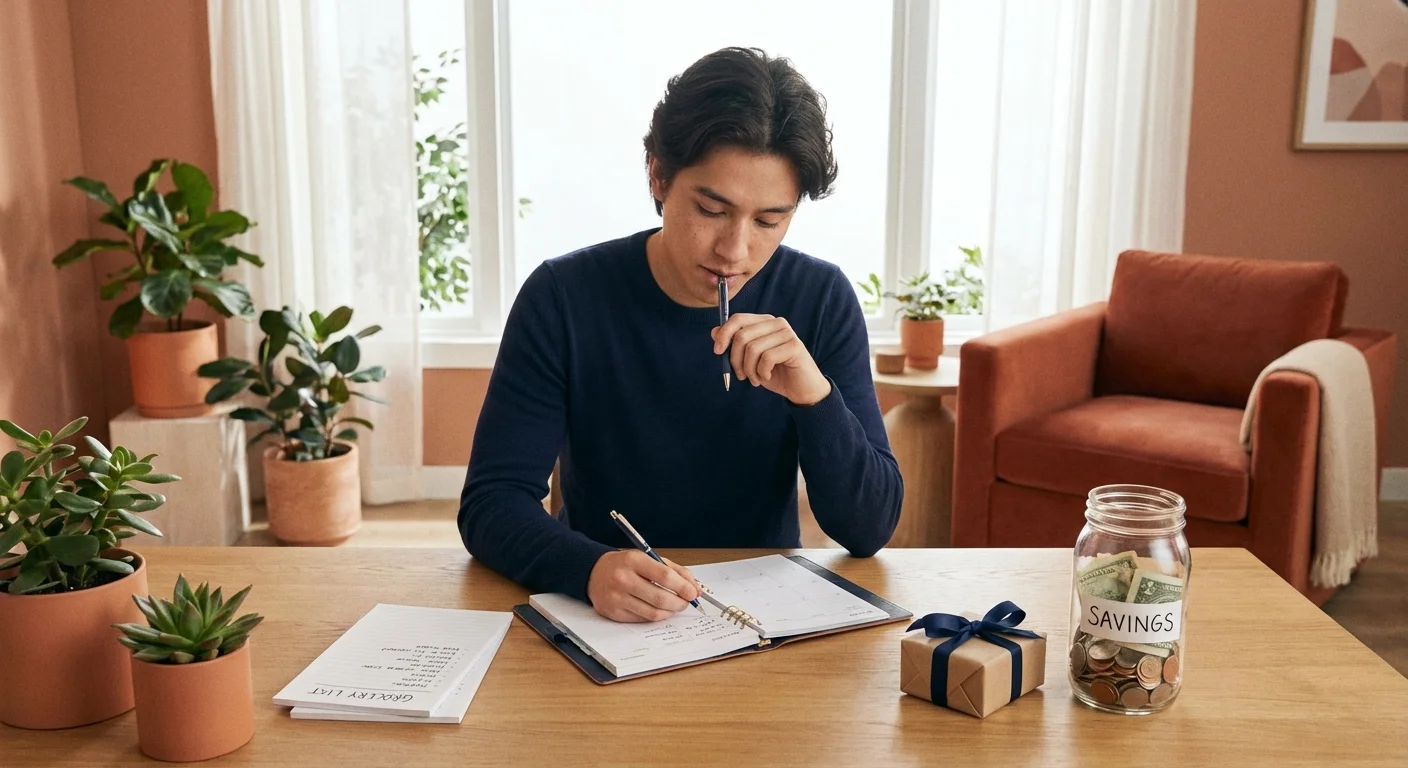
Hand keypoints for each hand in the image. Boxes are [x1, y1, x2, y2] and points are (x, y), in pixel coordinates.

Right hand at [586, 550, 701, 622]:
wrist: (593, 572)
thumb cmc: (625, 565)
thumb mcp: (648, 558)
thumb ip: (674, 571)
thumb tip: (695, 588)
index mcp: (633, 560)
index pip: (664, 576)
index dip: (683, 587)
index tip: (693, 592)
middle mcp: (623, 579)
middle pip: (660, 598)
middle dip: (680, 603)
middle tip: (686, 602)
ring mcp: (617, 598)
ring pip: (653, 613)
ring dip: (670, 612)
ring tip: (674, 606)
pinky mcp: (613, 613)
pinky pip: (642, 619)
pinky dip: (655, 616)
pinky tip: (658, 609)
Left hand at [713, 313, 831, 405]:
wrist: (800, 389)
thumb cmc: (774, 373)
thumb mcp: (749, 360)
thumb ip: (733, 345)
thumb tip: (714, 331)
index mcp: (764, 322)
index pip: (738, 319)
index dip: (724, 334)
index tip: (717, 351)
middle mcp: (776, 323)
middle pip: (742, 335)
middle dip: (735, 360)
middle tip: (740, 375)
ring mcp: (787, 333)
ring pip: (753, 349)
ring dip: (749, 370)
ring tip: (754, 379)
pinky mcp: (794, 346)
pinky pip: (767, 358)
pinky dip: (762, 372)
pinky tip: (767, 377)